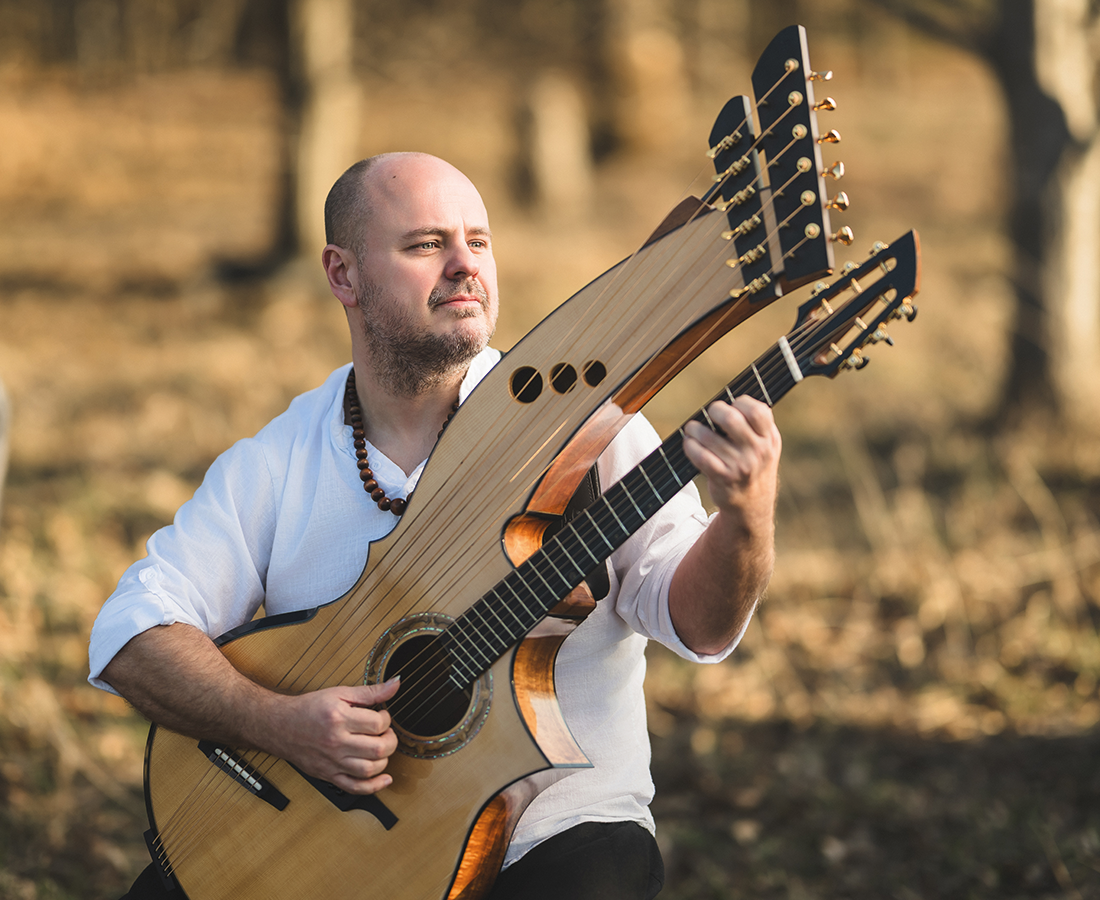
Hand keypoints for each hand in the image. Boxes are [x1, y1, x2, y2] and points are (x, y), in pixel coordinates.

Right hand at [264, 677, 400, 794]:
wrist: (280, 726)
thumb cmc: (309, 708)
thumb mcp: (339, 693)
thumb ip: (370, 691)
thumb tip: (396, 684)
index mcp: (339, 719)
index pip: (377, 724)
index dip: (387, 719)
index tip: (382, 716)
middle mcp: (336, 743)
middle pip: (377, 749)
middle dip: (390, 740)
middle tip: (385, 733)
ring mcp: (332, 762)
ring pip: (369, 769)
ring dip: (384, 760)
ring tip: (380, 748)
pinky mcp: (328, 775)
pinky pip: (354, 787)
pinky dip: (374, 786)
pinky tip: (384, 778)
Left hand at [681, 397, 780, 523]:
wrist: (752, 506)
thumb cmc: (753, 466)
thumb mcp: (766, 446)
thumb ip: (757, 424)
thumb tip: (731, 399)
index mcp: (770, 439)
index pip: (758, 411)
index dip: (741, 402)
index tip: (733, 405)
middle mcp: (758, 452)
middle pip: (732, 419)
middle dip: (715, 411)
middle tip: (710, 413)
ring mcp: (740, 466)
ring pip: (710, 436)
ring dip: (695, 429)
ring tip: (692, 429)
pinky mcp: (723, 478)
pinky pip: (700, 456)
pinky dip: (690, 446)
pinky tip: (689, 443)